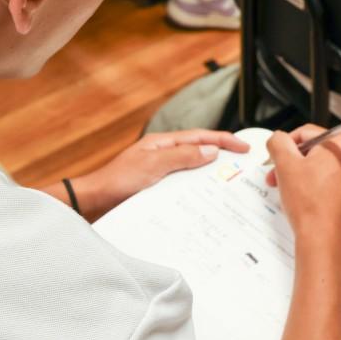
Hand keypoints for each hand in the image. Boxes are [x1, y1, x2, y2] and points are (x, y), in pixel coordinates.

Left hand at [72, 129, 249, 220]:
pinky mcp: (157, 189)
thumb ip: (182, 156)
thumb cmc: (117, 181)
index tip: (244, 147)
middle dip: (222, 157)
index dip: (224, 140)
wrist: (95, 202)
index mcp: (162, 144)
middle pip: (199, 152)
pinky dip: (197, 191)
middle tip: (245, 167)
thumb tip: (210, 150)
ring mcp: (160, 172)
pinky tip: (206, 201)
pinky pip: (183, 186)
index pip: (200, 137)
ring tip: (231, 185)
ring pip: (193, 171)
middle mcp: (163, 156)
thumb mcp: (153, 165)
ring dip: (211, 176)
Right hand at [266, 124, 340, 258]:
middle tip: (278, 174)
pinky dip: (314, 185)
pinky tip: (302, 197)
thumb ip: (278, 142)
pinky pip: (329, 181)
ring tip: (288, 187)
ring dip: (301, 174)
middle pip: (314, 150)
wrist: (323, 238)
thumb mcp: (284, 165)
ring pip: (320, 166)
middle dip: (292, 162)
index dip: (285, 145)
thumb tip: (278, 139)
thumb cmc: (310, 205)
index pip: (306, 133)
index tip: (276, 156)